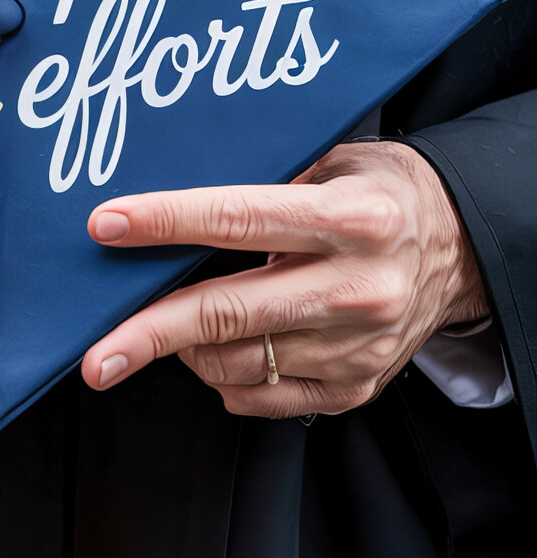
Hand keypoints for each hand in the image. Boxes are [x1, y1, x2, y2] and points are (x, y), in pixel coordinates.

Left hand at [81, 142, 486, 417]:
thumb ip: (266, 176)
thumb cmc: (383, 196)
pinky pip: (261, 397)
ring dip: (187, 348)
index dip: (167, 223)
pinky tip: (220, 348)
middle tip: (95, 355)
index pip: (240, 219)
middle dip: (150, 334)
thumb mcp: (336, 160)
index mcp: (353, 220)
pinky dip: (225, 376)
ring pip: (236, 363)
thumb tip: (167, 193)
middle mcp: (358, 287)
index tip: (106, 226)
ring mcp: (358, 346)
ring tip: (175, 321)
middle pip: (229, 313)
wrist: (463, 250)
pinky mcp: (356, 386)